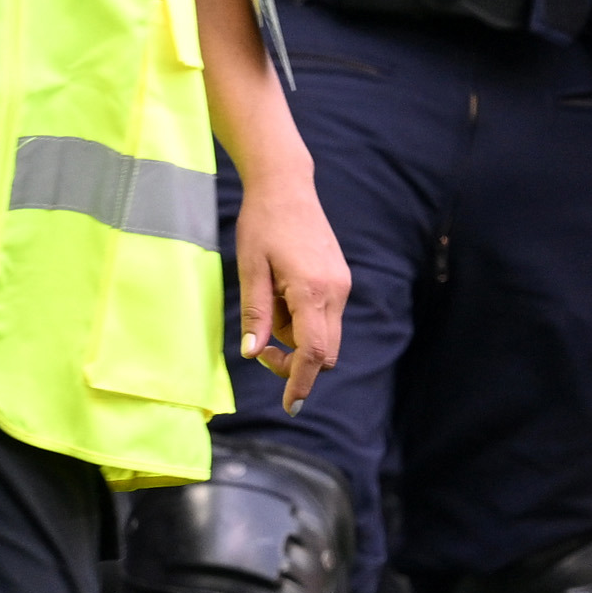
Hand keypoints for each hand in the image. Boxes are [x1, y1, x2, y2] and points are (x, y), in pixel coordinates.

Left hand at [233, 169, 351, 409]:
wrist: (286, 186)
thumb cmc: (262, 223)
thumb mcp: (249, 269)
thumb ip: (255, 313)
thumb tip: (252, 353)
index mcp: (312, 290)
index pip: (313, 352)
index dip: (300, 382)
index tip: (289, 405)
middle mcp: (335, 292)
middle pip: (324, 352)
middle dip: (293, 361)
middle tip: (260, 345)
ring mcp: (341, 286)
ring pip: (323, 335)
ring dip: (295, 336)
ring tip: (269, 299)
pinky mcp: (340, 281)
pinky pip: (324, 317)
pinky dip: (302, 320)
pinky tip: (281, 292)